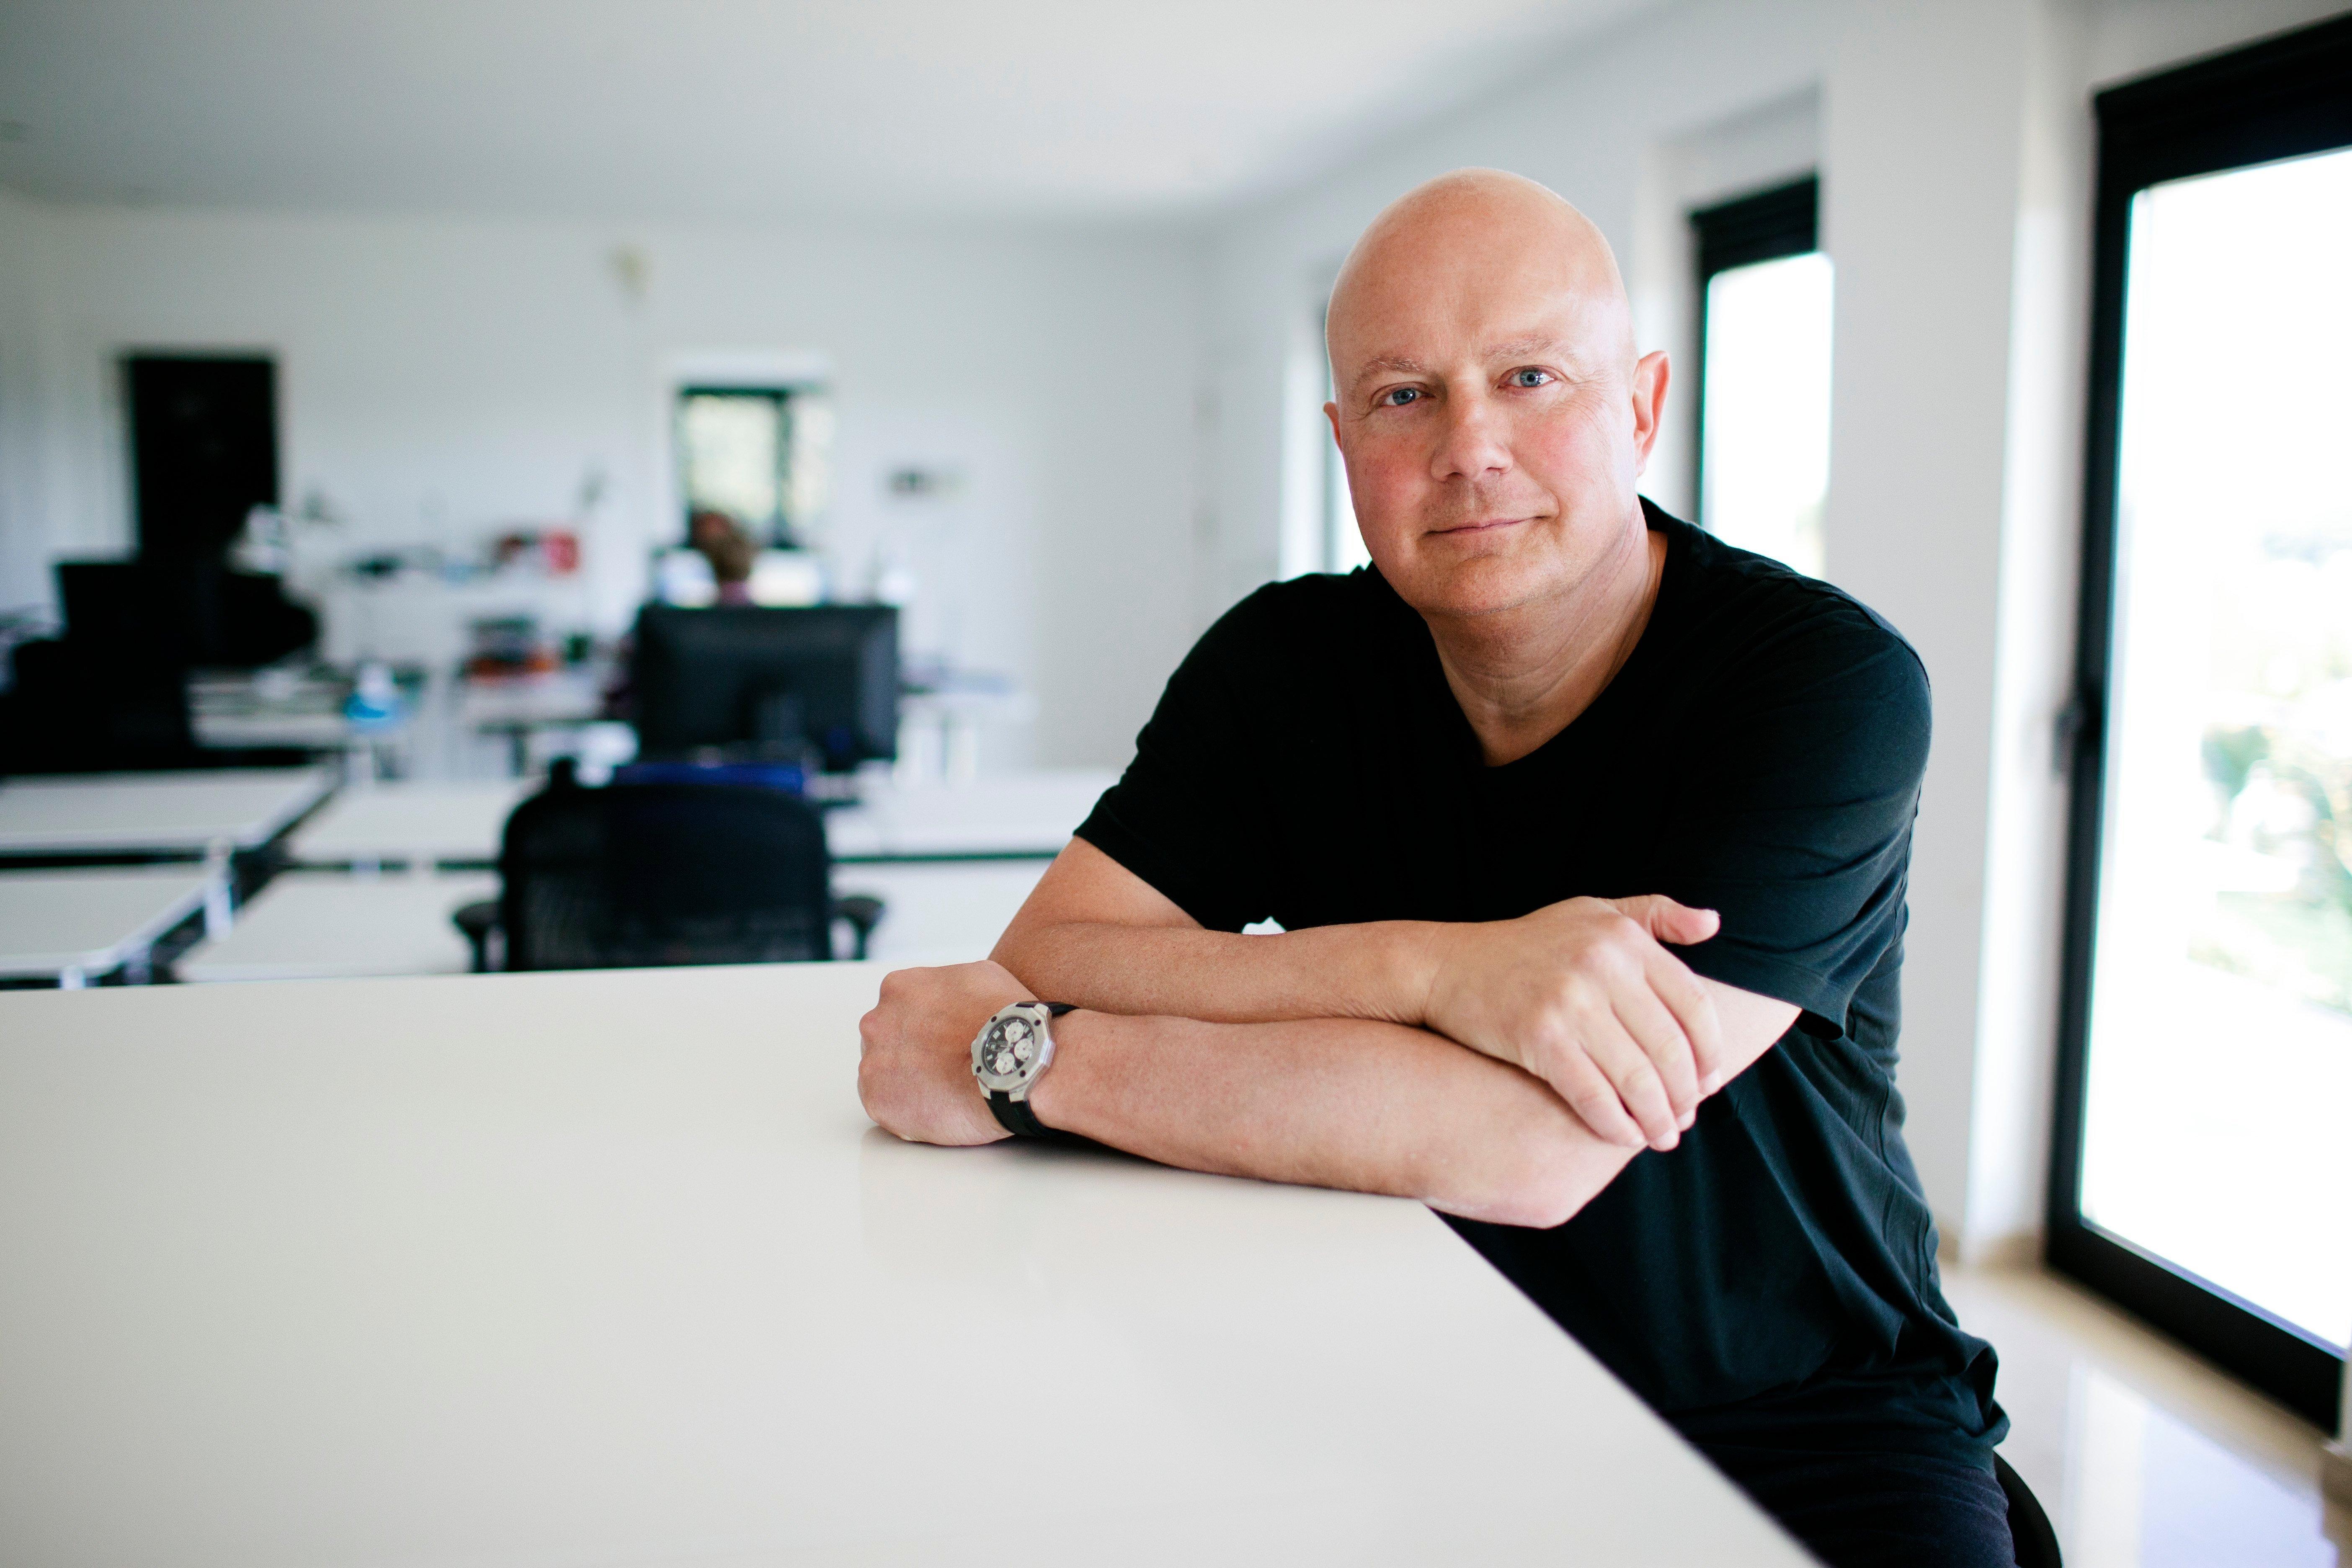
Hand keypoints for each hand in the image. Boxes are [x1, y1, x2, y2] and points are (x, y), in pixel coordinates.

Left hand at [857, 961, 1030, 1145]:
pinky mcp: (877, 1103)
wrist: (1016, 1065)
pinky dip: (906, 1109)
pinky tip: (937, 1106)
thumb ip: (946, 983)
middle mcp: (875, 1024)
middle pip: (886, 1039)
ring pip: (882, 1073)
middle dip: (911, 1051)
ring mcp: (873, 1065)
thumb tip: (946, 996)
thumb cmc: (1005, 1020)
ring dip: (907, 1080)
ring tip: (945, 1089)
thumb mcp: (978, 975)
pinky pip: (885, 1106)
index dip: (925, 1024)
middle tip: (945, 1064)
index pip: (899, 1007)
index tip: (943, 1038)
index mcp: (897, 989)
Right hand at [1421, 895, 1725, 1151]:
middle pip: (1670, 1048)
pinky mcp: (1539, 1036)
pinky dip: (1616, 1124)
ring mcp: (1570, 1001)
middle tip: (1686, 1118)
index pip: (1694, 1005)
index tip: (1711, 1081)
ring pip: (1637, 1078)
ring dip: (1658, 1118)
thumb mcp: (1593, 911)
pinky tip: (1623, 1136)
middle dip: (1687, 1094)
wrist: (1447, 965)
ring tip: (1663, 1136)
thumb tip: (1712, 922)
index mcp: (1624, 939)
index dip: (1711, 1052)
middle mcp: (1602, 966)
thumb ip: (1655, 914)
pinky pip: (1594, 1094)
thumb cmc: (1527, 944)